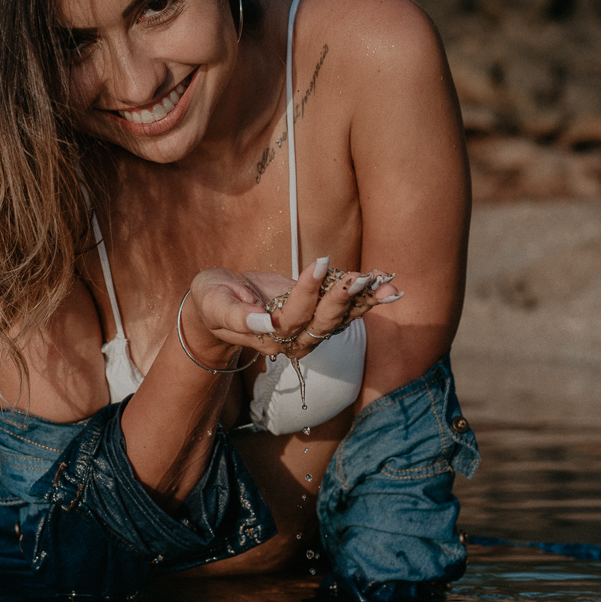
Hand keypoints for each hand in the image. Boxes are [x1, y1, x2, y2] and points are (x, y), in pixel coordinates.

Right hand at [185, 258, 400, 363]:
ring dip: (364, 302)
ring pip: (339, 319)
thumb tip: (264, 320)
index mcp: (269, 338)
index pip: (292, 317)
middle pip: (323, 322)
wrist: (218, 303)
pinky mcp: (315, 311)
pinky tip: (384, 282)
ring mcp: (307, 327)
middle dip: (344, 299)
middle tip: (362, 276)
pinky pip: (342, 307)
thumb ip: (238, 316)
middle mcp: (293, 338)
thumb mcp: (216, 305)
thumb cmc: (212, 302)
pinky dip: (364, 297)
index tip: (320, 263)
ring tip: (388, 285)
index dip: (307, 292)